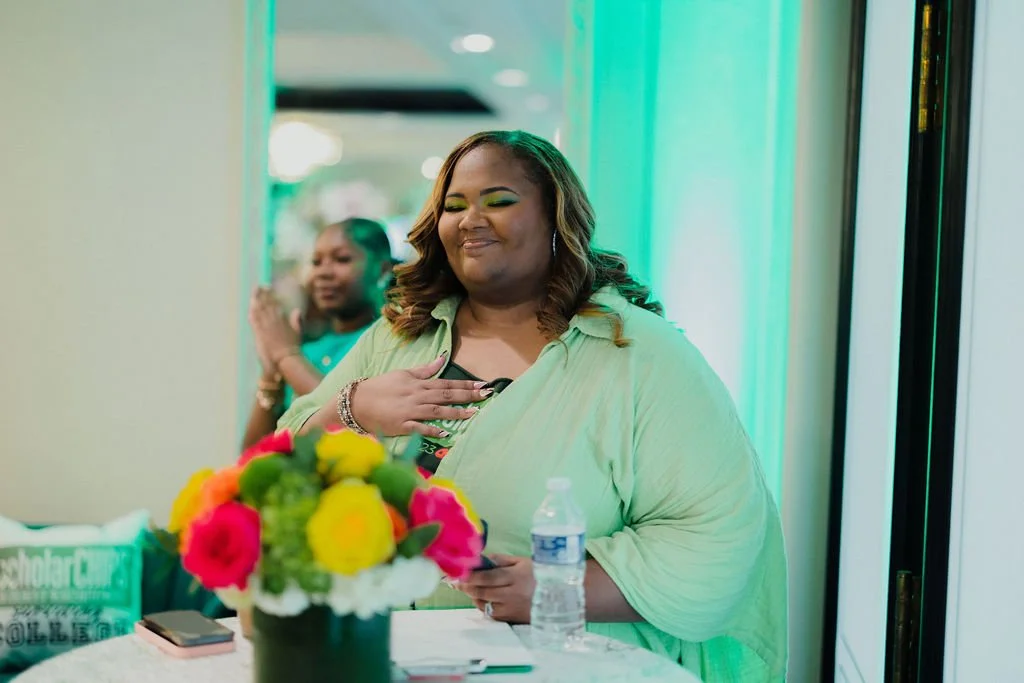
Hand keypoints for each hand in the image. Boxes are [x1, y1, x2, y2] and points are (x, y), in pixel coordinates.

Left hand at [248, 287, 299, 370]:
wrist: (285, 357)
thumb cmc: (293, 346)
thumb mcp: (298, 331)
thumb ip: (297, 320)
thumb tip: (297, 310)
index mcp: (282, 318)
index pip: (274, 303)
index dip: (270, 294)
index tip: (268, 288)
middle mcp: (273, 320)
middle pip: (265, 303)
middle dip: (261, 293)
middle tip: (258, 286)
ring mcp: (265, 326)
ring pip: (259, 309)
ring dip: (255, 300)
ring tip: (253, 294)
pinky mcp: (259, 333)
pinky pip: (254, 321)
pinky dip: (252, 313)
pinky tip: (250, 308)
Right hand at [348, 354, 490, 437]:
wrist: (357, 402)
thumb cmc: (380, 387)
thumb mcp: (403, 374)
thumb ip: (425, 370)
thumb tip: (443, 358)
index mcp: (418, 384)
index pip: (447, 383)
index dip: (465, 384)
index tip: (482, 385)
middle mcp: (417, 397)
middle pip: (446, 395)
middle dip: (467, 396)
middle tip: (486, 395)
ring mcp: (410, 412)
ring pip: (437, 411)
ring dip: (456, 413)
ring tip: (473, 413)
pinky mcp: (402, 426)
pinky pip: (420, 428)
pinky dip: (433, 430)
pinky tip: (446, 433)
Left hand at [455, 554, 534, 623]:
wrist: (558, 598)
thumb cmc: (539, 576)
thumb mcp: (523, 562)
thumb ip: (501, 560)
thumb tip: (482, 559)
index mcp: (515, 577)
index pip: (488, 577)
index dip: (471, 575)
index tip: (459, 572)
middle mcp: (511, 594)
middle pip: (482, 592)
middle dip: (466, 587)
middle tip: (456, 582)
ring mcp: (511, 609)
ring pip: (484, 604)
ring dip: (472, 596)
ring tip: (467, 589)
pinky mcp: (511, 619)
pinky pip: (491, 613)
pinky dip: (483, 605)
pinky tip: (481, 599)